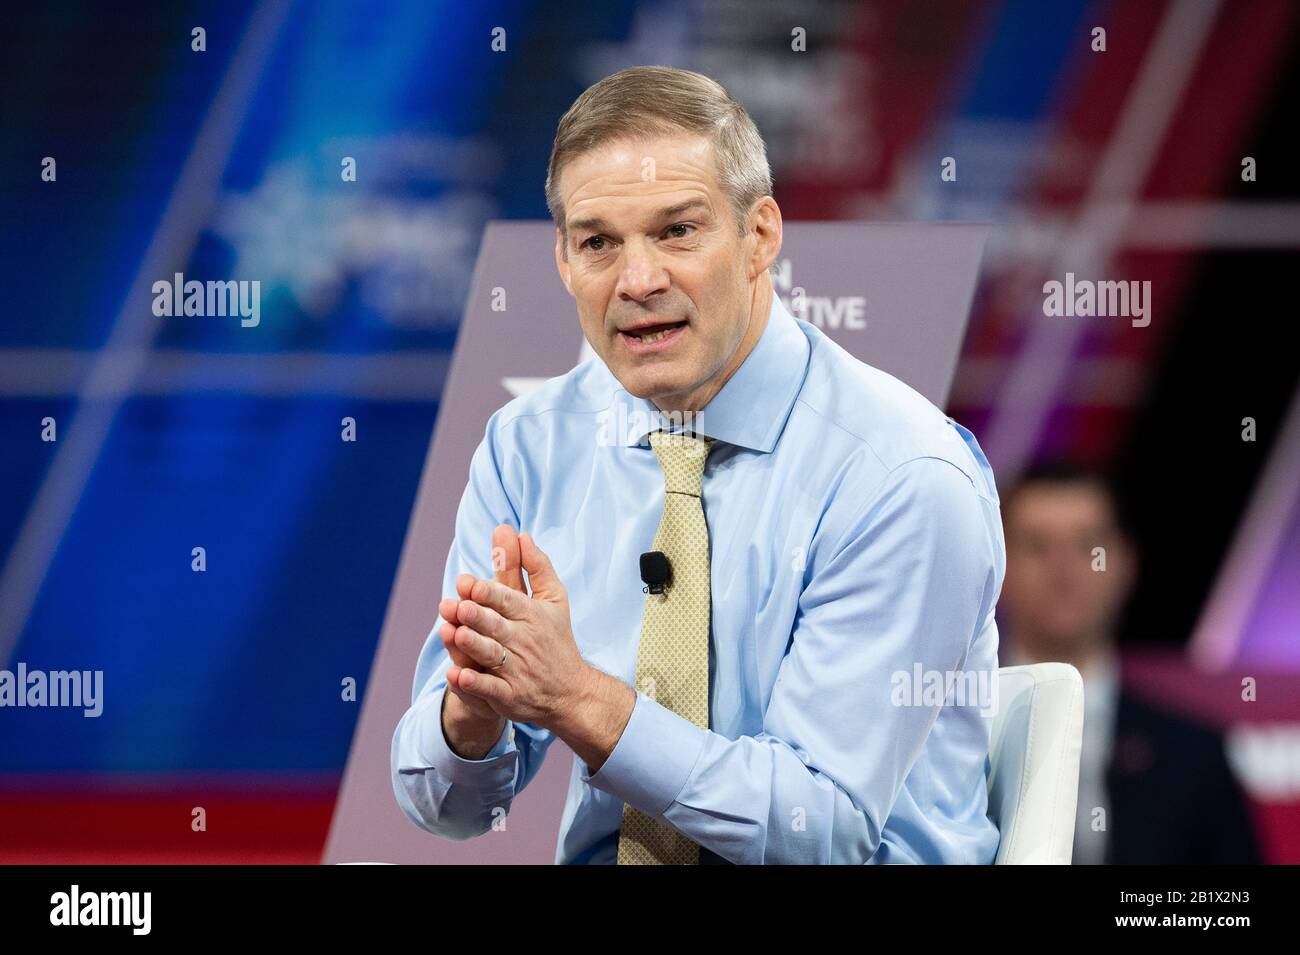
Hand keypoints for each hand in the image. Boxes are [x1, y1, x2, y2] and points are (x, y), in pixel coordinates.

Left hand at [444, 531, 591, 729]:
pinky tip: (456, 676)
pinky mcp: (510, 696)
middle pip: (497, 626)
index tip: (471, 584)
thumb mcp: (555, 599)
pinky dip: (473, 684)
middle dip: (478, 616)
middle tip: (458, 606)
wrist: (571, 692)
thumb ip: (537, 566)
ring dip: (473, 645)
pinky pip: (490, 689)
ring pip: (491, 655)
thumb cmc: (557, 638)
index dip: (490, 593)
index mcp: (533, 616)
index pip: (509, 601)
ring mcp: (517, 671)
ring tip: (454, 634)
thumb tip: (520, 533)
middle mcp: (525, 642)